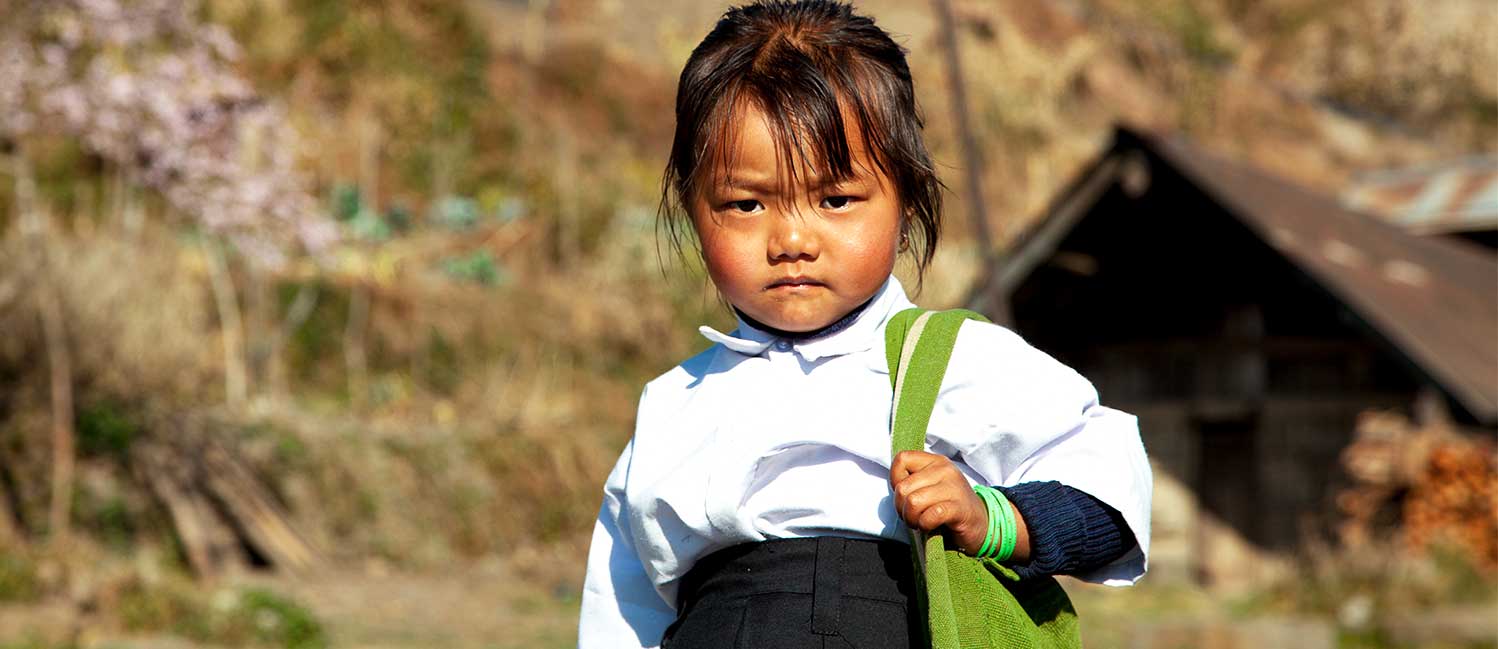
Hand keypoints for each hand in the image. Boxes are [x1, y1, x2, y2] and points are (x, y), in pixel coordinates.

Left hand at [889, 450, 1029, 560]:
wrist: (983, 525)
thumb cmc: (950, 508)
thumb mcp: (932, 487)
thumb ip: (914, 481)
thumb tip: (895, 486)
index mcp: (936, 461)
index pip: (902, 459)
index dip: (895, 480)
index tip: (907, 495)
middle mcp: (945, 470)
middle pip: (903, 487)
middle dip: (901, 508)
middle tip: (913, 516)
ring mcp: (953, 488)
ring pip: (913, 502)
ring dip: (912, 519)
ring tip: (921, 522)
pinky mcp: (959, 508)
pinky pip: (930, 515)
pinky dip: (925, 525)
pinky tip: (931, 527)